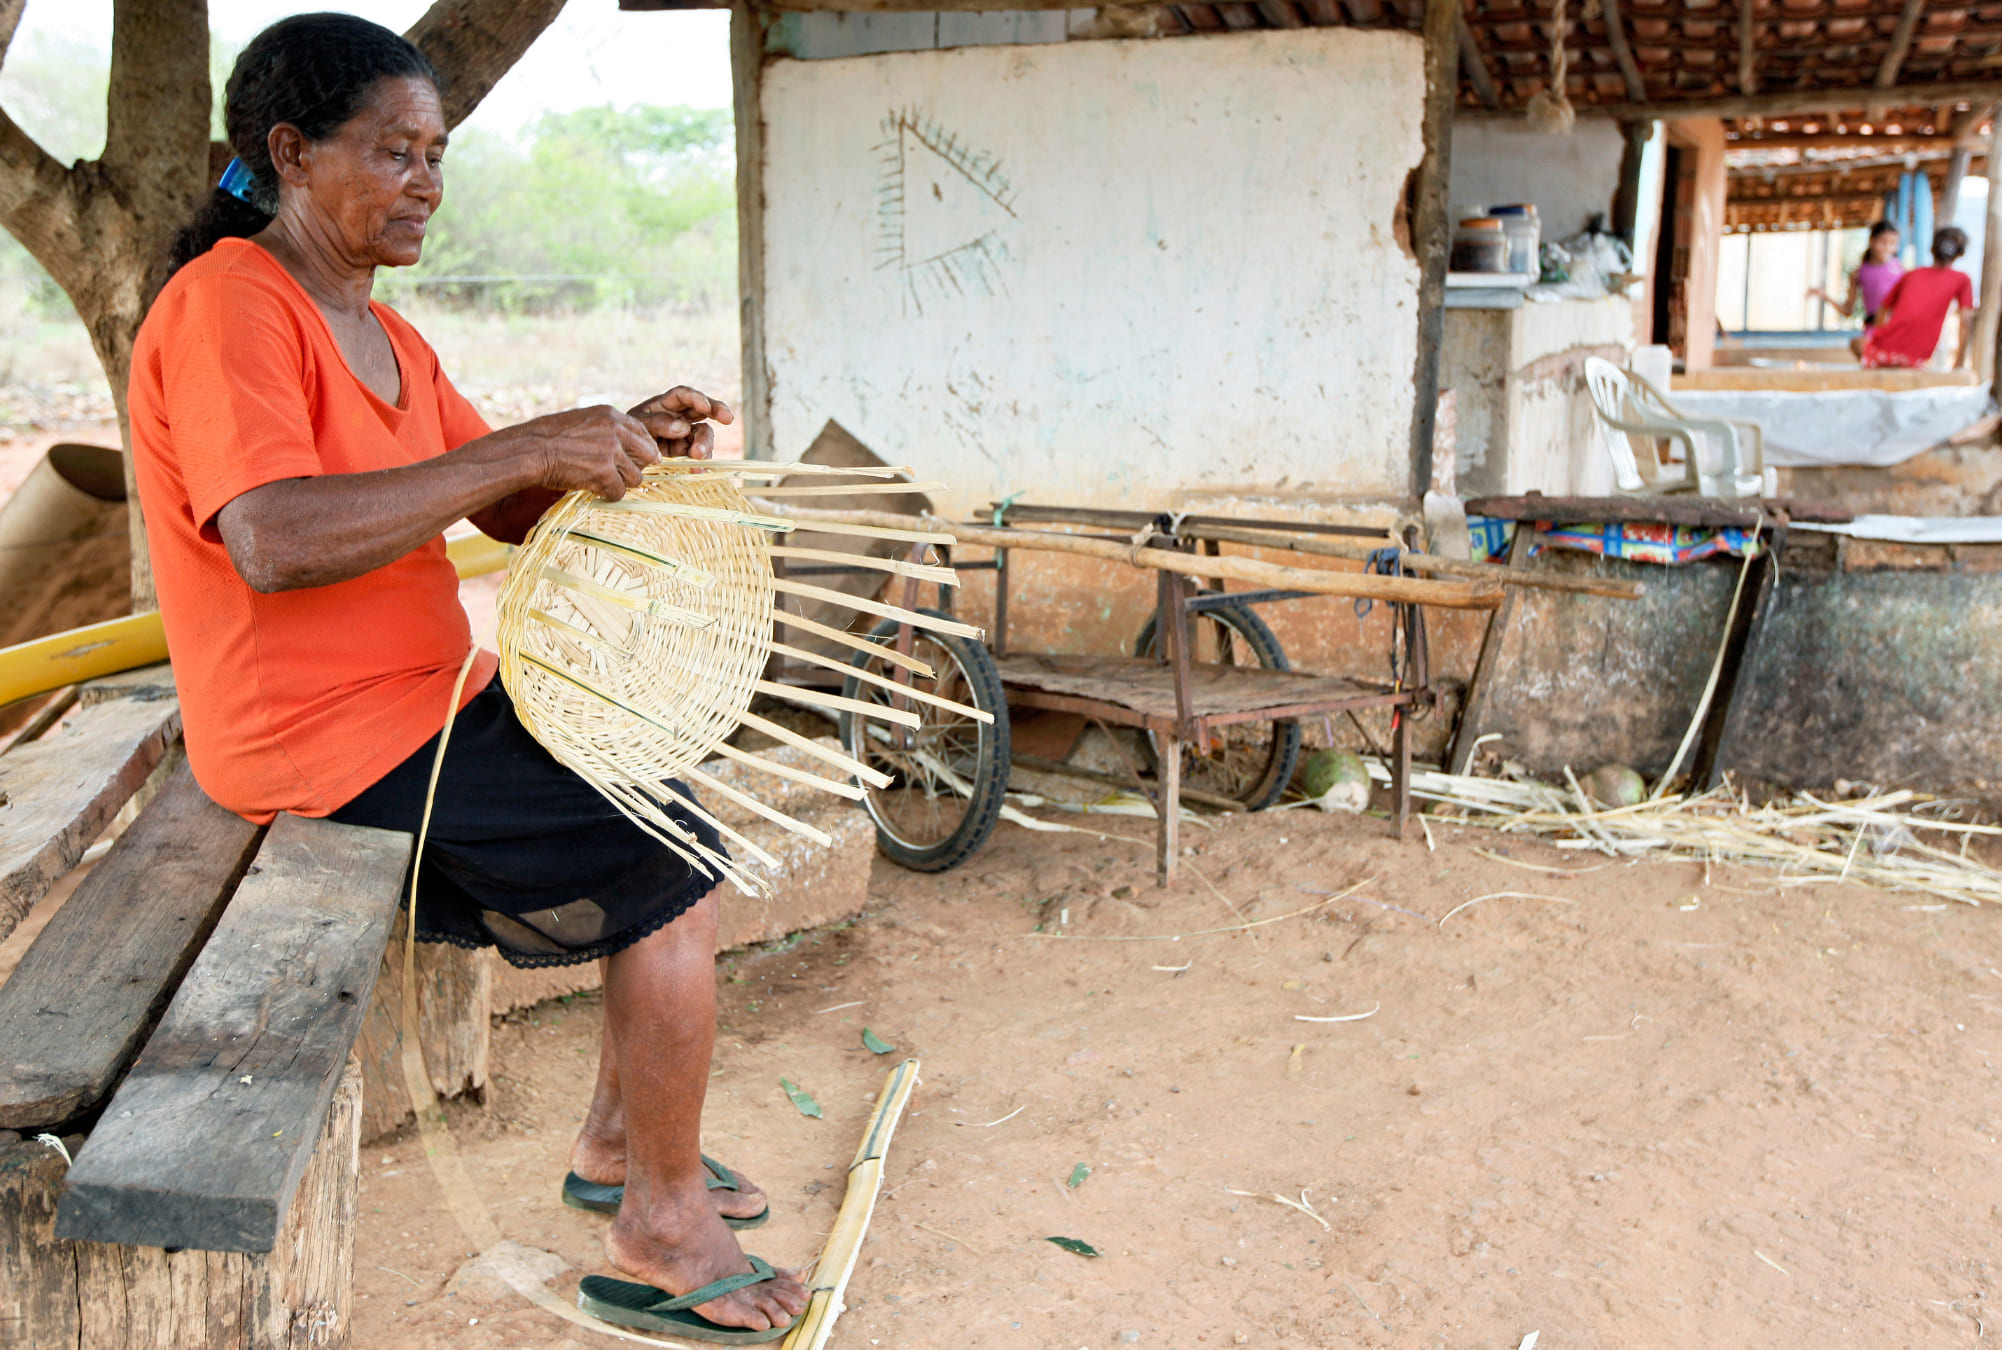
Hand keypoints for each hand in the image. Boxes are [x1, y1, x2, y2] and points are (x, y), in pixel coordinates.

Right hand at [518, 404, 661, 500]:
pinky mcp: (603, 473)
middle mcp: (615, 431)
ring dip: (621, 483)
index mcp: (610, 415)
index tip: (645, 458)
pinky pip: (619, 492)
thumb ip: (605, 428)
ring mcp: (611, 452)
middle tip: (622, 475)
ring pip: (636, 477)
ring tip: (602, 482)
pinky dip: (608, 495)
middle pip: (647, 455)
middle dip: (636, 467)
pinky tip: (595, 490)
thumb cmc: (549, 437)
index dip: (645, 447)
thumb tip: (624, 443)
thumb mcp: (581, 421)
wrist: (530, 450)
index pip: (642, 431)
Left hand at [629, 385, 734, 460]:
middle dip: (717, 411)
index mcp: (665, 405)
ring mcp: (685, 436)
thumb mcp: (637, 426)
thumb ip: (658, 424)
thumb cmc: (627, 435)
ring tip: (698, 456)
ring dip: (705, 443)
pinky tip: (698, 470)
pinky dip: (701, 463)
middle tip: (728, 419)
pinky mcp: (687, 453)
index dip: (697, 399)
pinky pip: (700, 455)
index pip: (684, 396)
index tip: (707, 407)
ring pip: (703, 434)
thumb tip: (683, 427)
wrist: (623, 459)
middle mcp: (678, 417)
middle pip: (703, 410)